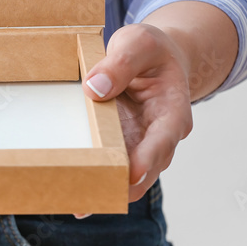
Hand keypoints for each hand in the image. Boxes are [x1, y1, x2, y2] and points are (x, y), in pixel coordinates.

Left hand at [82, 23, 192, 204]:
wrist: (156, 56)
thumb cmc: (150, 49)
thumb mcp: (138, 43)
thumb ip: (120, 63)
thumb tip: (94, 89)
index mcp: (172, 111)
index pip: (162, 140)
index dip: (147, 159)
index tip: (129, 175)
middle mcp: (160, 136)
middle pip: (145, 169)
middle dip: (120, 186)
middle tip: (90, 200)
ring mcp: (141, 144)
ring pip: (127, 174)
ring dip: (105, 187)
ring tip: (76, 202)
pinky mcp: (123, 145)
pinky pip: (112, 164)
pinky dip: (96, 176)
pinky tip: (73, 192)